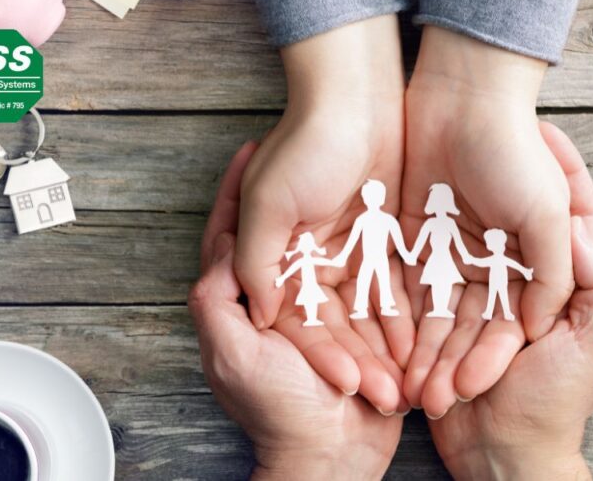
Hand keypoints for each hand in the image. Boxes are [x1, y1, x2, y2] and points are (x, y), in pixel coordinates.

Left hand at [190, 147, 402, 478]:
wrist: (334, 457)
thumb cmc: (277, 410)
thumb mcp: (232, 353)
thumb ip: (217, 301)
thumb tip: (218, 250)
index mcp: (241, 305)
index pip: (230, 238)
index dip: (234, 193)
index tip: (247, 151)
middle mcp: (280, 300)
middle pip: (280, 233)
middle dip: (284, 189)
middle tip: (293, 143)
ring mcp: (318, 309)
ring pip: (322, 247)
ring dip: (328, 208)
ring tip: (337, 164)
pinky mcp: (355, 322)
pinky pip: (360, 277)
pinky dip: (364, 247)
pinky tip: (374, 210)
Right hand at [231, 16, 414, 413]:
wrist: (356, 96)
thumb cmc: (304, 144)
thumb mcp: (268, 204)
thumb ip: (256, 261)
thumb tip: (260, 315)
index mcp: (272, 254)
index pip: (293, 319)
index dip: (319, 354)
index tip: (345, 385)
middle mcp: (307, 259)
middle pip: (331, 324)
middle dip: (357, 362)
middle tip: (385, 397)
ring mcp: (345, 250)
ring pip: (363, 313)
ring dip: (381, 347)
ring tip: (407, 382)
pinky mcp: (380, 239)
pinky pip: (391, 286)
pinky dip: (403, 315)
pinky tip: (419, 346)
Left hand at [401, 27, 573, 414]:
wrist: (465, 100)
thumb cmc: (515, 153)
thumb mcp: (546, 213)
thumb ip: (552, 273)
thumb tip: (539, 326)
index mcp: (529, 261)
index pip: (511, 323)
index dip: (492, 358)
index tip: (471, 388)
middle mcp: (490, 263)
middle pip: (471, 327)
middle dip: (452, 364)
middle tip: (433, 400)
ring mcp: (451, 252)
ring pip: (436, 314)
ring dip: (424, 350)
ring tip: (408, 386)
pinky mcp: (416, 238)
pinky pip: (405, 284)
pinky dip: (398, 317)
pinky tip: (388, 349)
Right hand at [428, 123, 592, 479]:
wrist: (503, 457)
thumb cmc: (557, 403)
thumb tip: (583, 231)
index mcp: (572, 283)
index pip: (574, 214)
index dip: (564, 168)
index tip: (546, 127)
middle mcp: (527, 282)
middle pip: (513, 220)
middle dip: (498, 181)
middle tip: (478, 136)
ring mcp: (487, 298)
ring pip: (473, 244)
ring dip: (460, 217)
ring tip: (440, 169)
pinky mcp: (450, 319)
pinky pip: (438, 284)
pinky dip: (430, 264)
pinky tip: (417, 225)